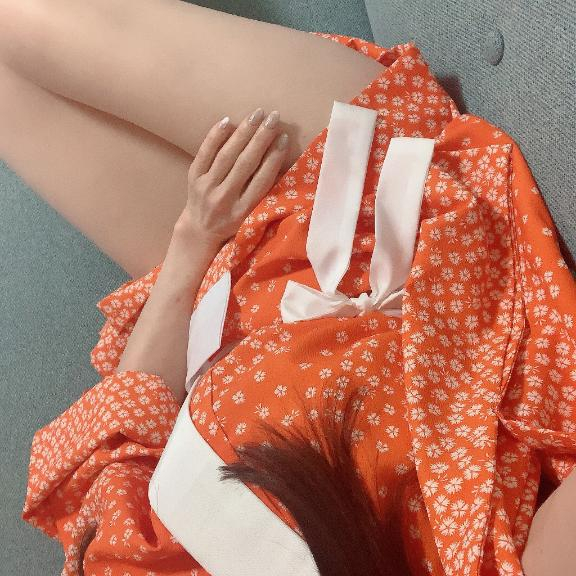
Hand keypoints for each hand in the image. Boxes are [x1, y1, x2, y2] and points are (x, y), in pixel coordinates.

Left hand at [180, 107, 288, 249]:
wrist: (200, 230)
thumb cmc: (233, 221)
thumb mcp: (251, 215)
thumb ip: (263, 192)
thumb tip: (279, 159)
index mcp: (242, 211)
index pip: (261, 180)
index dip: (274, 158)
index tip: (284, 137)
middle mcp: (223, 199)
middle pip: (245, 164)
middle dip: (261, 138)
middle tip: (274, 117)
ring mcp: (206, 188)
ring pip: (226, 155)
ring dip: (243, 132)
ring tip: (257, 114)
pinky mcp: (193, 178)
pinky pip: (204, 153)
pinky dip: (216, 136)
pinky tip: (229, 121)